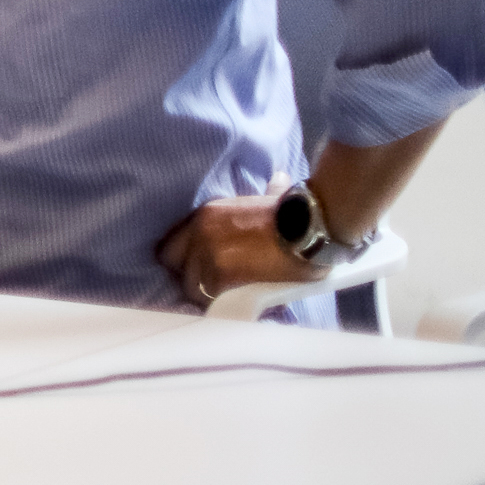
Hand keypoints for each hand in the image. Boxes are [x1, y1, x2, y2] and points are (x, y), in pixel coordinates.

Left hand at [155, 196, 328, 307]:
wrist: (311, 226)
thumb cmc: (296, 213)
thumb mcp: (269, 198)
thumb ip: (266, 192)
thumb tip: (279, 178)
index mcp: (206, 214)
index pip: (173, 242)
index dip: (184, 259)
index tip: (195, 268)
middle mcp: (199, 232)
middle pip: (174, 264)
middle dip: (190, 277)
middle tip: (209, 287)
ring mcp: (207, 253)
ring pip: (192, 286)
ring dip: (208, 294)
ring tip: (226, 299)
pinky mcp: (222, 274)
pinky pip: (210, 298)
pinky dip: (222, 304)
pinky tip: (235, 306)